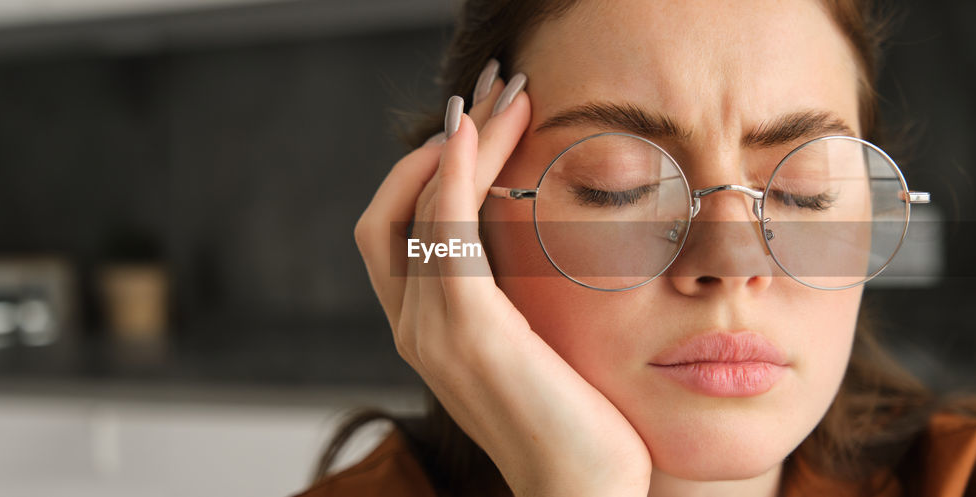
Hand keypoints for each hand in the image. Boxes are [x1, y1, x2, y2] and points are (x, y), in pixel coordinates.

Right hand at [353, 67, 651, 496]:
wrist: (583, 490)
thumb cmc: (575, 423)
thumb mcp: (536, 347)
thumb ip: (513, 299)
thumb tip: (531, 241)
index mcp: (426, 331)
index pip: (396, 229)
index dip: (428, 170)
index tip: (485, 125)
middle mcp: (414, 328)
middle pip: (392, 209)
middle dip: (440, 143)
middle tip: (499, 94)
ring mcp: (433, 330)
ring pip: (423, 207)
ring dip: (465, 141)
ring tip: (511, 100)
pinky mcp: (469, 329)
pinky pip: (445, 232)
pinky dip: (455, 175)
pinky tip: (478, 136)